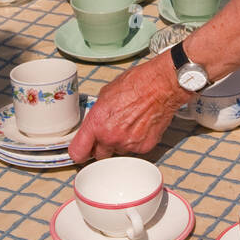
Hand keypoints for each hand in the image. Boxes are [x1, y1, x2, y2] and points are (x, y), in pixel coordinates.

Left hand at [68, 53, 189, 161]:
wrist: (161, 86)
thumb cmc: (137, 84)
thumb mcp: (106, 94)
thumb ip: (98, 114)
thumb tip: (96, 122)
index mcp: (97, 123)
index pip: (78, 152)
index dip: (79, 152)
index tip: (82, 151)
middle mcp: (110, 137)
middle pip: (99, 155)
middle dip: (102, 147)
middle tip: (110, 133)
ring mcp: (128, 144)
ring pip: (118, 152)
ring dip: (120, 143)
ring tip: (130, 124)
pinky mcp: (144, 147)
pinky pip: (135, 149)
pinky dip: (136, 141)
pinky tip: (140, 126)